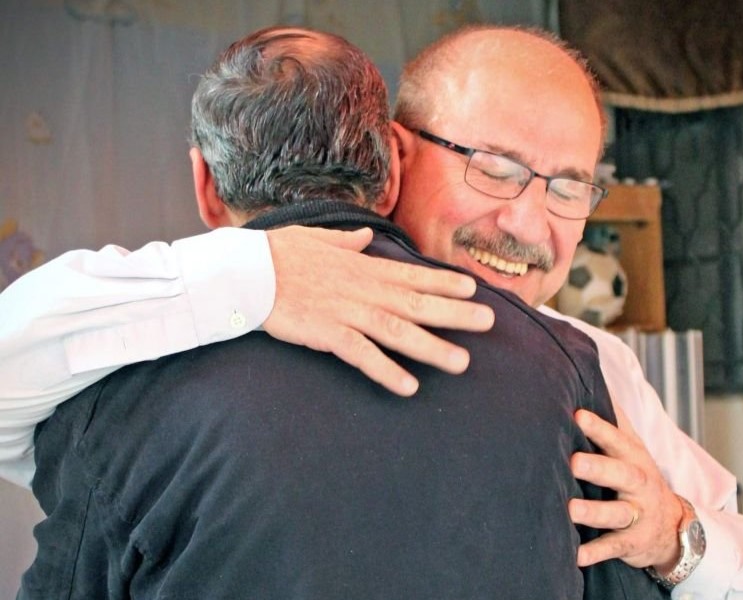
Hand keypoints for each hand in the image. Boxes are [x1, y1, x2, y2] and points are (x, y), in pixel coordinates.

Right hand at [263, 226, 494, 396]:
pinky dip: (387, 371)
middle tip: (489, 322)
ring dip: (432, 348)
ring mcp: (347, 311)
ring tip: (462, 362)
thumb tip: (365, 237)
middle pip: (417, 303)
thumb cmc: (279, 254)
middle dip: (455, 313)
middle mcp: (363, 289)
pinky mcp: (327, 333)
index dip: (445, 281)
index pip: (412, 275)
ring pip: (399, 331)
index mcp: (363, 267)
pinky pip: (363, 355)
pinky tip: (410, 386)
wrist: (246, 271)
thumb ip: (347, 242)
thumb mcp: (317, 239)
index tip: (474, 288)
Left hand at [568, 407, 683, 569]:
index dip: (599, 427)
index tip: (577, 415)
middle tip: (574, 461)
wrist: (675, 528)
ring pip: (616, 513)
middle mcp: (639, 486)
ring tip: (570, 509)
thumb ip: (616, 420)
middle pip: (621, 474)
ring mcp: (638, 516)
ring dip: (593, 512)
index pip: (617, 440)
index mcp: (634, 459)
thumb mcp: (634, 449)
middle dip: (598, 467)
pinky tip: (575, 556)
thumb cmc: (640, 478)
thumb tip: (595, 380)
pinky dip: (595, 553)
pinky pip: (614, 548)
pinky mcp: (633, 543)